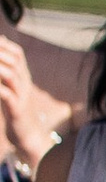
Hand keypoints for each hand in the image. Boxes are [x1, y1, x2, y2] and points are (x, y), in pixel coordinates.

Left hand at [0, 37, 71, 171]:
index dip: (5, 45)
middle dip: (0, 54)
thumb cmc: (15, 110)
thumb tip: (2, 48)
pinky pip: (6, 94)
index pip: (18, 54)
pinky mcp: (17, 109)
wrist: (28, 136)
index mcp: (24, 78)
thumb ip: (7, 71)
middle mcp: (25, 84)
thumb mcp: (12, 88)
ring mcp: (22, 96)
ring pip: (11, 75)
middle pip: (15, 61)